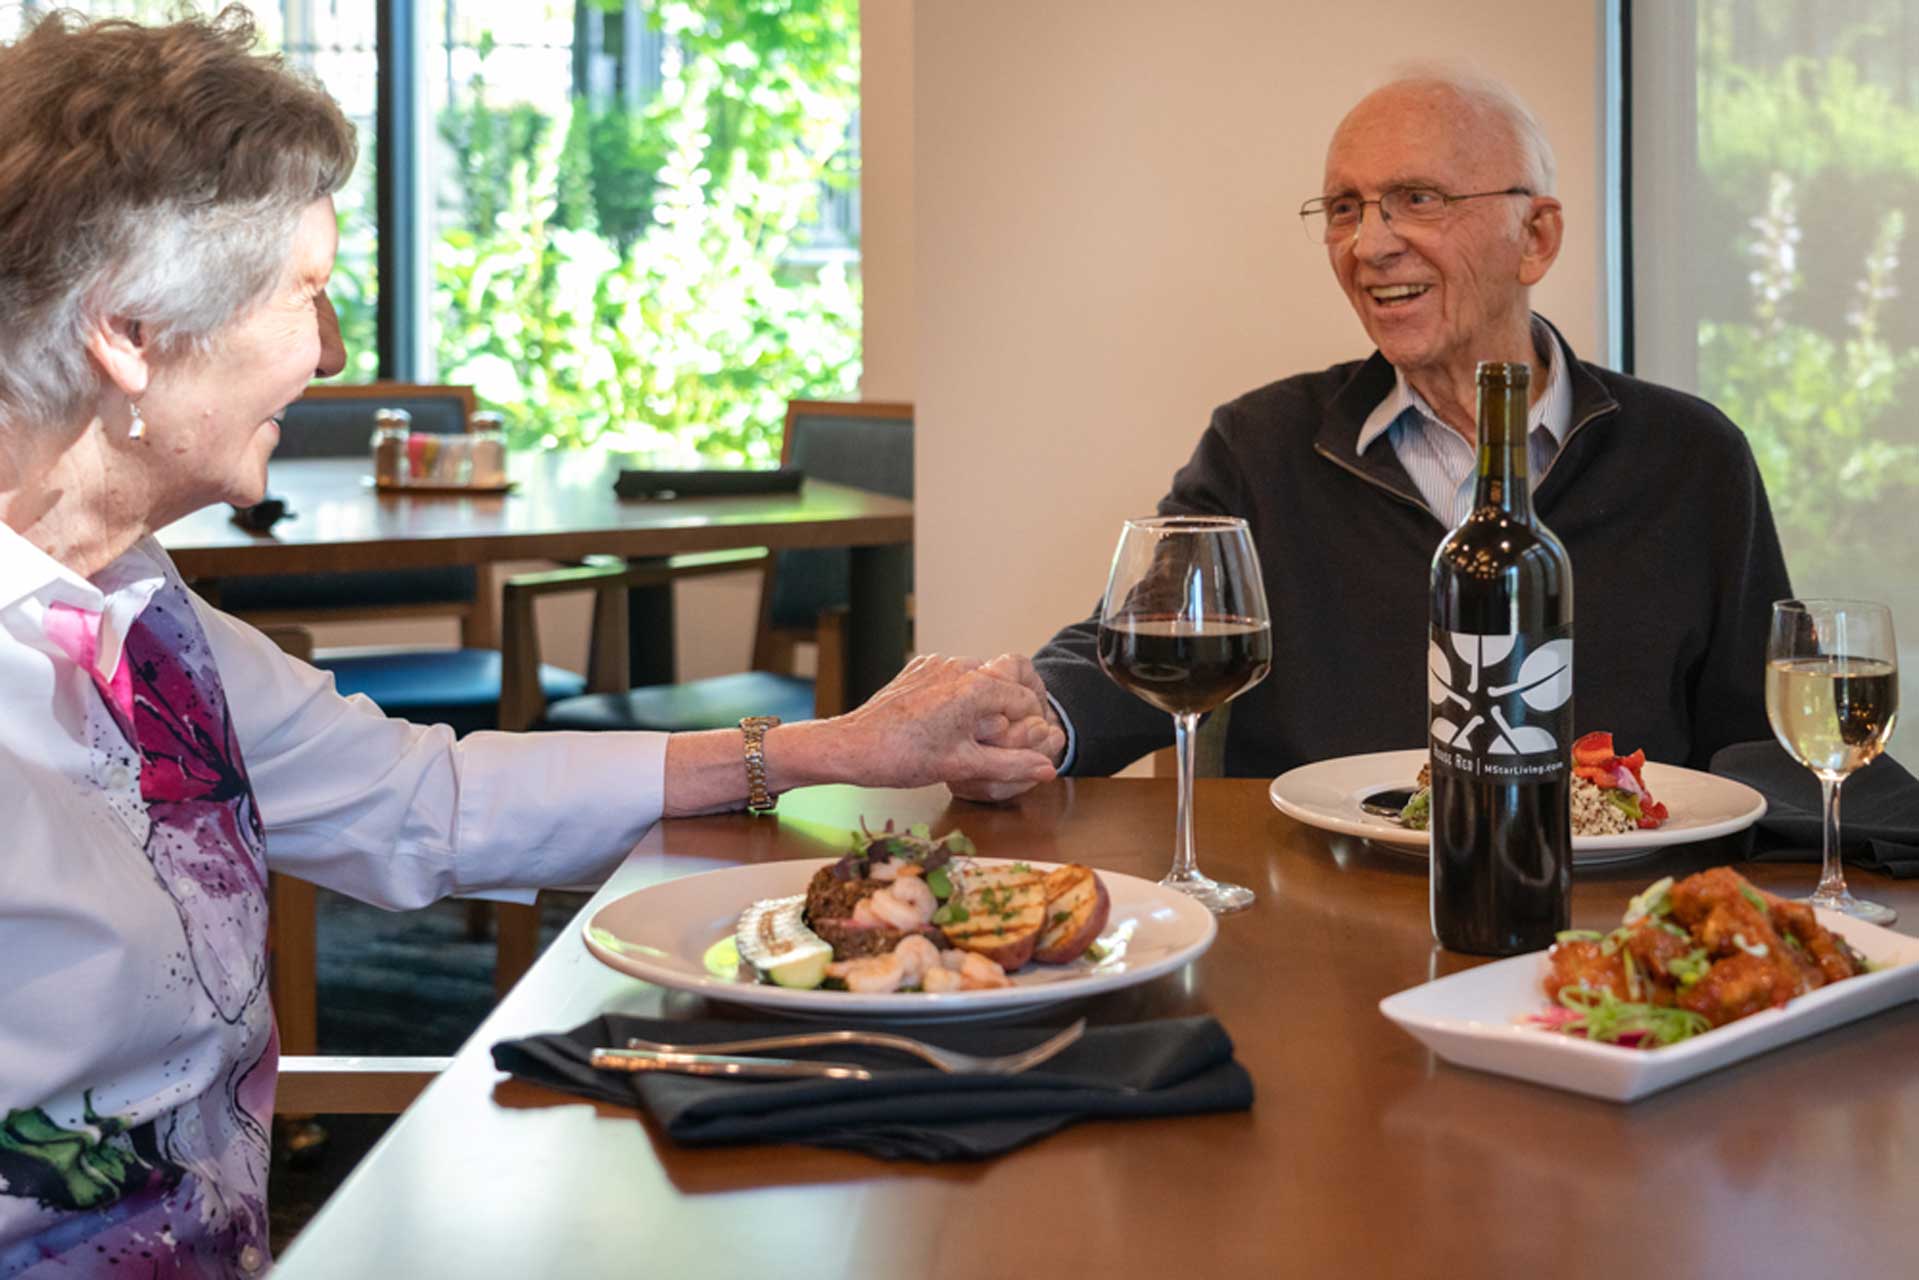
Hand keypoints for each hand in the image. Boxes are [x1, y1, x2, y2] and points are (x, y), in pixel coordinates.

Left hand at [789, 654, 1061, 796]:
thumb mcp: (964, 766)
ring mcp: (937, 664)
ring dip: (978, 706)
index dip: (1029, 727)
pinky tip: (939, 724)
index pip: (1025, 700)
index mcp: (977, 687)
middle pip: (1002, 688)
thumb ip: (1011, 764)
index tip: (1021, 749)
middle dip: (1002, 717)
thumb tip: (1048, 768)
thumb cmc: (905, 758)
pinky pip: (950, 678)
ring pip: (976, 681)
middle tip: (988, 748)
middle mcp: (960, 666)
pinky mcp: (919, 667)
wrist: (852, 746)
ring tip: (961, 738)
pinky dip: (954, 697)